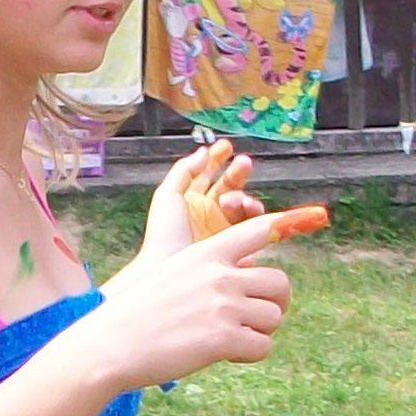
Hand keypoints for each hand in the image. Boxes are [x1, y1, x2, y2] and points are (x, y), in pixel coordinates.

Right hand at [101, 211, 291, 386]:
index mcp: (207, 253)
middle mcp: (220, 275)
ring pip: (274, 317)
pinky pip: (263, 346)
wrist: (110, 344)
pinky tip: (227, 354)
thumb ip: (207, 273)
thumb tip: (241, 286)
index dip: (289, 225)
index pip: (259, 230)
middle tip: (259, 318)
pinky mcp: (224, 339)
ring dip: (260, 331)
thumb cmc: (137, 315)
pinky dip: (251, 354)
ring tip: (234, 340)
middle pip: (280, 283)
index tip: (317, 217)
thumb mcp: (171, 275)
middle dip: (276, 303)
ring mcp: (223, 306)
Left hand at [139, 138, 263, 261]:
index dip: (219, 158)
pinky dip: (253, 217)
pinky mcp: (234, 245)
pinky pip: (250, 227)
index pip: (209, 173)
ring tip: (240, 199)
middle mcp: (208, 212)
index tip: (227, 147)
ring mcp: (222, 228)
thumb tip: (203, 150)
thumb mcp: (167, 195)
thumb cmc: (162, 235)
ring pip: (242, 206)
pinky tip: (249, 212)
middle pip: (230, 185)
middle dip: (238, 173)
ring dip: (245, 197)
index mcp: (192, 199)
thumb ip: (184, 169)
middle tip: (244, 164)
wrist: (168, 268)